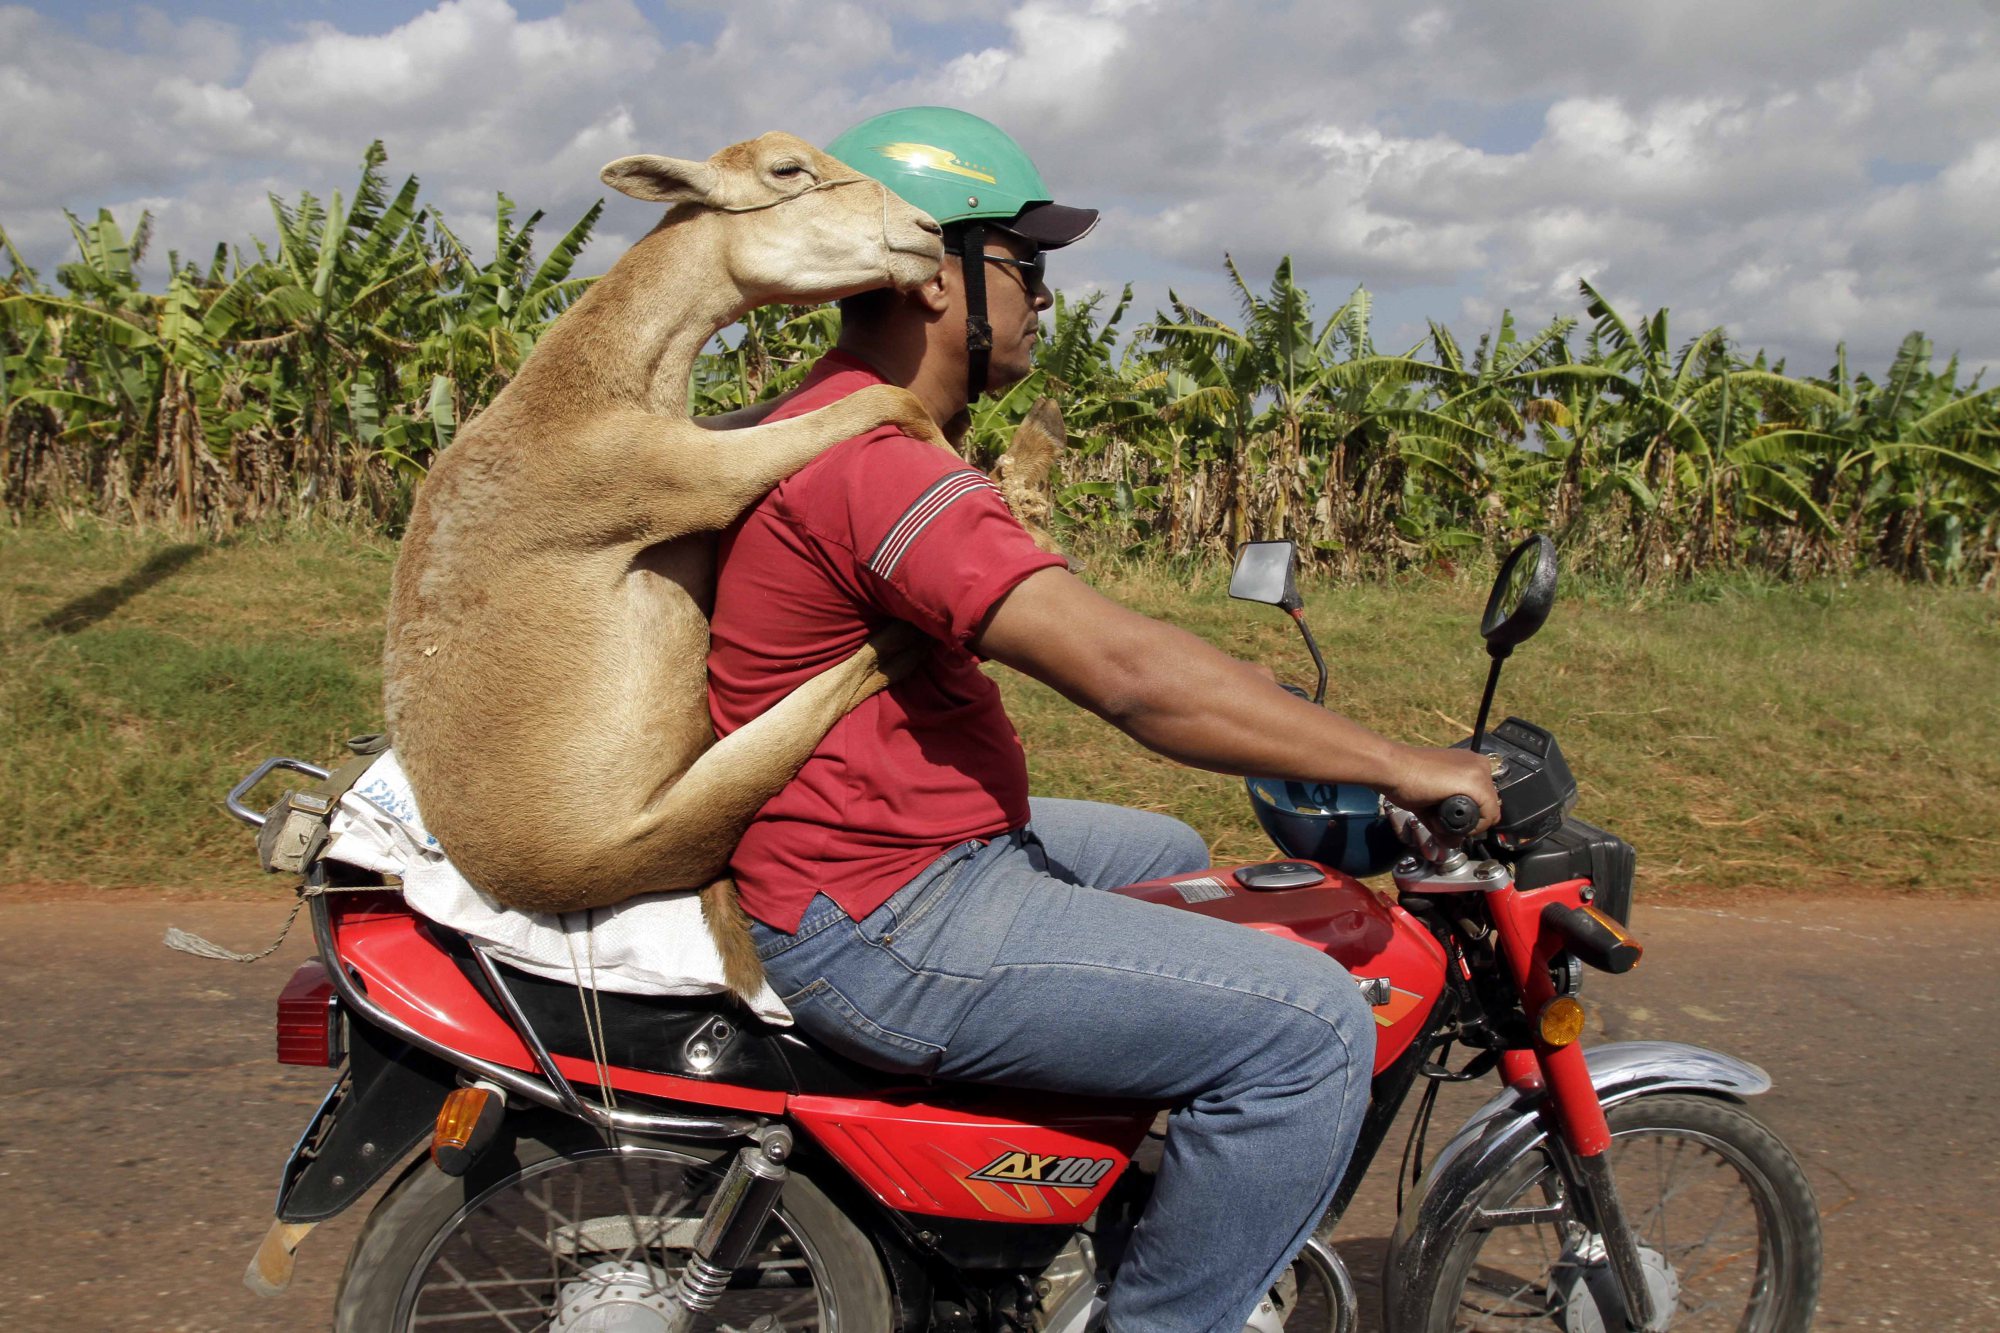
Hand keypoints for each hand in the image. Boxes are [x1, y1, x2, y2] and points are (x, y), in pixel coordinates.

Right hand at [1379, 744, 1499, 835]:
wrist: (1394, 769)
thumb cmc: (1406, 779)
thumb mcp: (1433, 800)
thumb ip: (1446, 820)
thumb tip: (1454, 842)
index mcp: (1470, 764)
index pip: (1484, 798)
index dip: (1469, 816)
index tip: (1445, 817)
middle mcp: (1479, 765)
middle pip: (1488, 806)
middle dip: (1467, 821)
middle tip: (1439, 820)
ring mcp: (1480, 773)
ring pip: (1489, 812)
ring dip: (1466, 824)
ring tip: (1438, 818)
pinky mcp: (1476, 784)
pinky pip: (1487, 815)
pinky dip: (1471, 826)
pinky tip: (1446, 819)